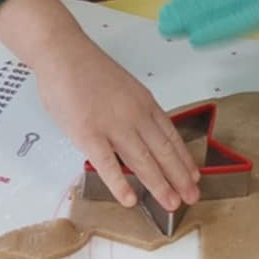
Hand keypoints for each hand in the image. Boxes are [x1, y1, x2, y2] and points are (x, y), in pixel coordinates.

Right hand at [38, 48, 199, 210]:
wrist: (64, 54)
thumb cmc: (89, 70)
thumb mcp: (125, 88)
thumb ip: (134, 112)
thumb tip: (142, 135)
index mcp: (144, 104)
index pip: (171, 137)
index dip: (184, 159)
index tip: (194, 177)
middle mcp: (135, 116)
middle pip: (163, 152)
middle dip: (179, 178)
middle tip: (192, 198)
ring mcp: (113, 126)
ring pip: (142, 161)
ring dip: (159, 185)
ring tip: (171, 204)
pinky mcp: (89, 134)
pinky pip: (108, 164)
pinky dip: (120, 184)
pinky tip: (130, 200)